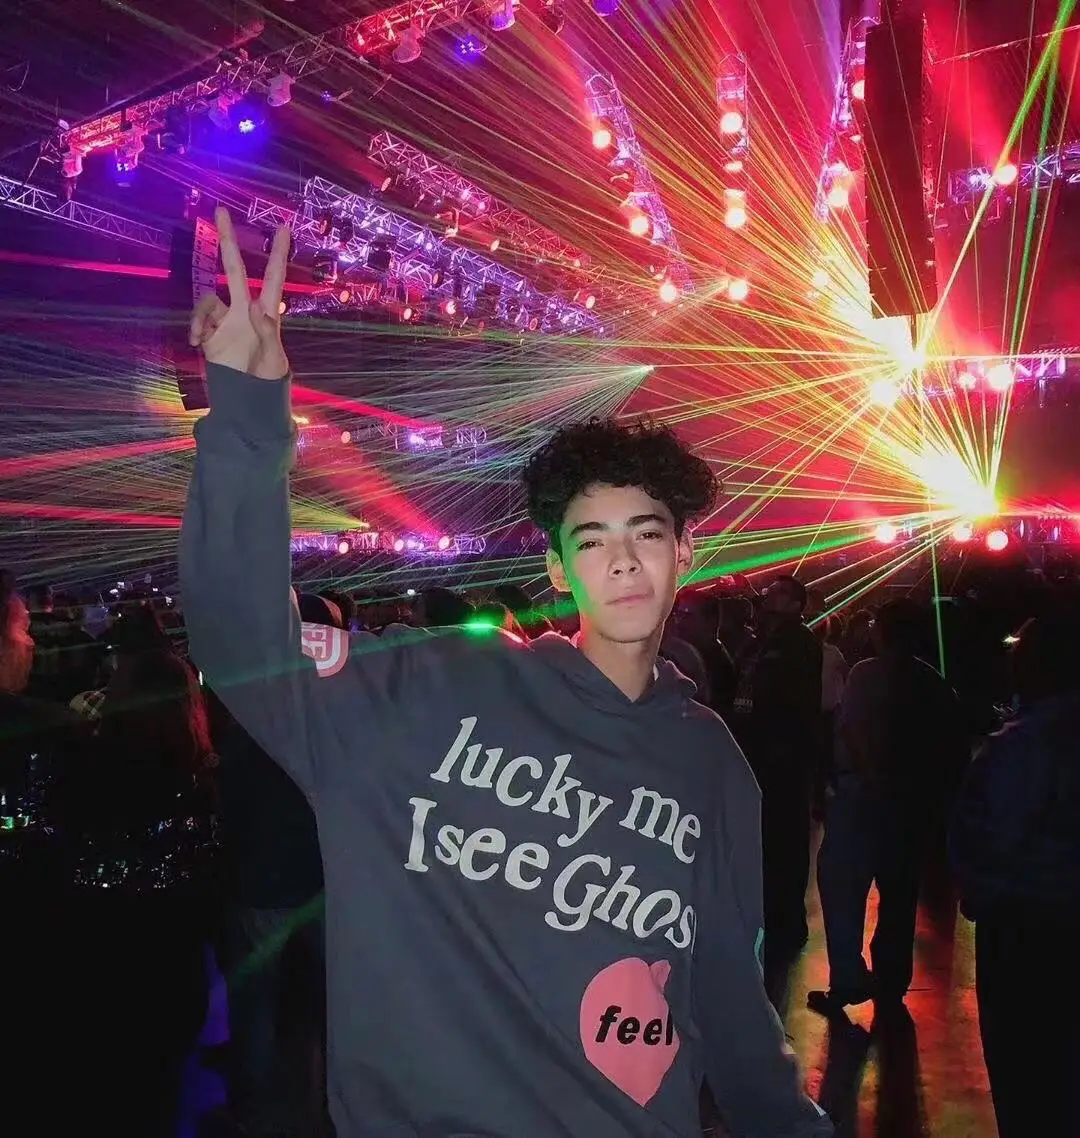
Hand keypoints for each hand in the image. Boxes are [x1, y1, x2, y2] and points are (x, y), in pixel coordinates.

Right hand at [189, 206, 291, 380]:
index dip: (278, 253)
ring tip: (201, 338)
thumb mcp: (273, 360)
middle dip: (228, 240)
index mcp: (266, 314)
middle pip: (234, 268)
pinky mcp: (211, 333)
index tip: (283, 227)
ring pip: (208, 299)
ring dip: (201, 316)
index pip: (273, 277)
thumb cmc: (268, 382)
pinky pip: (199, 318)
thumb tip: (255, 306)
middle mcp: (244, 310)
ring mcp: (226, 320)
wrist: (246, 401)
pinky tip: (197, 343)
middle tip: (220, 210)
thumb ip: (266, 332)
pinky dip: (195, 327)